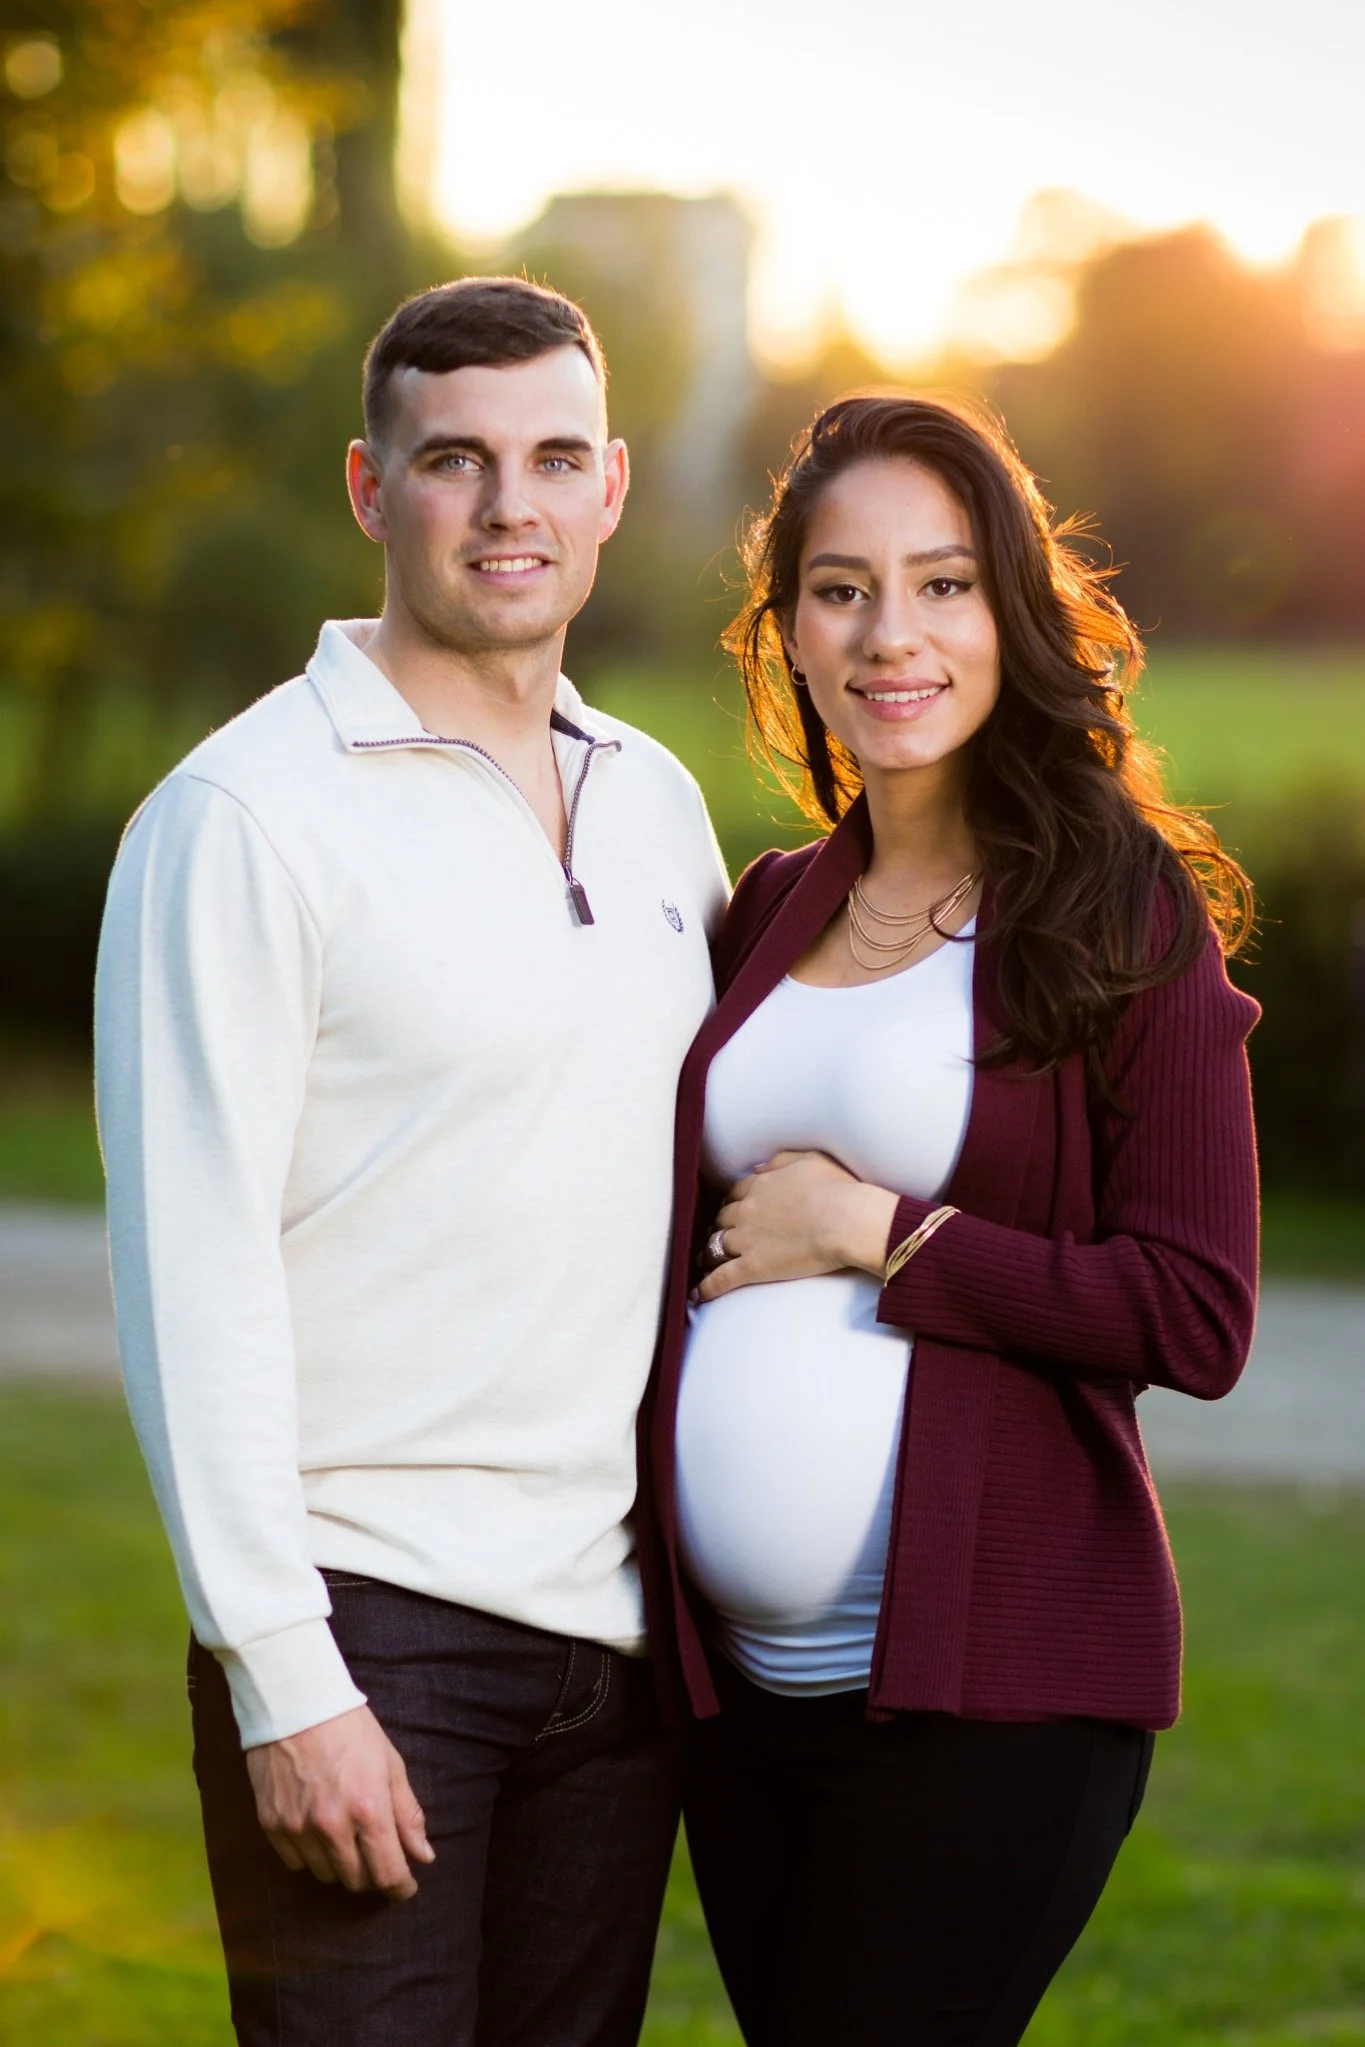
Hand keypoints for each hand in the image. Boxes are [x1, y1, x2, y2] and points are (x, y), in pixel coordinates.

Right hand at [245, 1703, 434, 1899]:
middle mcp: (332, 1825)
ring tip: (346, 1837)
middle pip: (356, 1880)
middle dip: (372, 1873)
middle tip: (375, 1853)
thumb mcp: (391, 1764)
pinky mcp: (271, 1824)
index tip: (405, 1886)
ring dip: (341, 1866)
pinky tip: (317, 1831)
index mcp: (369, 1809)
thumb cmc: (351, 1729)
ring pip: (325, 1876)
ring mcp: (298, 1827)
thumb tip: (424, 1856)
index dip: (400, 1887)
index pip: (388, 1873)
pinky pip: (295, 1863)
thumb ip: (408, 1815)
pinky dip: (310, 1856)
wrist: (296, 1702)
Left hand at [694, 1149, 898, 1302]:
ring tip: (705, 1263)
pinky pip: (721, 1278)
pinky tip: (698, 1295)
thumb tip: (758, 1167)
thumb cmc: (837, 1189)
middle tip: (720, 1237)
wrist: (846, 1220)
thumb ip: (780, 1161)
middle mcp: (747, 1210)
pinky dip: (707, 1287)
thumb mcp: (810, 1160)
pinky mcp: (752, 1266)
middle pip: (722, 1219)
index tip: (733, 1211)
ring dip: (708, 1254)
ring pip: (715, 1246)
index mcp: (760, 1185)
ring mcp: (747, 1238)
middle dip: (719, 1227)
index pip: (735, 1194)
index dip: (732, 1203)